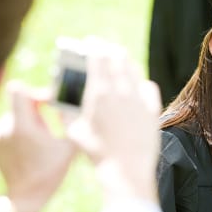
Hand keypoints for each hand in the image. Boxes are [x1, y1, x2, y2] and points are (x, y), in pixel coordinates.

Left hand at [0, 81, 75, 211]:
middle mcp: (5, 128)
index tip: (47, 103)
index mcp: (23, 127)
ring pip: (14, 115)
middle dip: (36, 110)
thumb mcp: (70, 145)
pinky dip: (19, 131)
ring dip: (28, 122)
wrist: (27, 196)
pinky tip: (28, 148)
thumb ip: (70, 120)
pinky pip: (7, 127)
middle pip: (20, 104)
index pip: (19, 90)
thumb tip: (71, 103)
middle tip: (48, 126)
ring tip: (39, 141)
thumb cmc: (51, 171)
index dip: (35, 92)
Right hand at [67, 41, 161, 203]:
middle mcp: (121, 92)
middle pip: (117, 58)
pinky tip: (138, 83)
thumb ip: (66, 110)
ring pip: (134, 69)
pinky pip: (148, 86)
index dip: (94, 46)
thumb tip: (57, 98)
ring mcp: (140, 99)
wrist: (126, 170)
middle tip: (106, 48)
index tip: (91, 42)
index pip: (97, 58)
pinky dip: (141, 81)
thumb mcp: (75, 131)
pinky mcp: (153, 110)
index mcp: (99, 93)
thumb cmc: (97, 153)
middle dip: (110, 49)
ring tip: (121, 59)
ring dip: (126, 62)